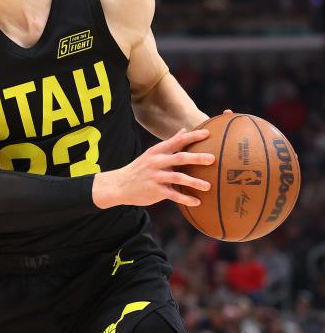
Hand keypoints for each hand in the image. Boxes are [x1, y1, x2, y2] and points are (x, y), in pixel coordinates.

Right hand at [92, 128, 213, 207]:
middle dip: (196, 158)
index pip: (177, 141)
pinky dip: (186, 199)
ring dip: (194, 182)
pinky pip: (173, 195)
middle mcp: (156, 162)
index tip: (208, 134)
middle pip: (179, 158)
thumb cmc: (140, 168)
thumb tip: (184, 130)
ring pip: (178, 178)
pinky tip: (197, 202)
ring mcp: (155, 177)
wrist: (119, 185)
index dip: (193, 137)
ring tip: (208, 186)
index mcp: (157, 151)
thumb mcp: (152, 153)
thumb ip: (170, 143)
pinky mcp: (155, 191)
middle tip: (212, 159)